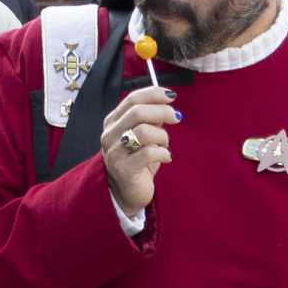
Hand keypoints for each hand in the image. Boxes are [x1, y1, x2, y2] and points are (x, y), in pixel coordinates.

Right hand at [101, 84, 177, 213]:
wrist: (127, 193)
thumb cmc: (138, 161)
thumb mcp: (143, 136)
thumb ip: (150, 119)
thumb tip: (166, 103)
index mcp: (113, 122)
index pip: (132, 99)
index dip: (154, 94)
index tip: (171, 96)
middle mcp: (110, 135)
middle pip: (137, 111)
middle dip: (162, 111)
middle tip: (176, 117)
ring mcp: (115, 153)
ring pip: (144, 131)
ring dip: (162, 136)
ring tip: (165, 145)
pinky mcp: (124, 169)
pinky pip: (149, 153)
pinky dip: (163, 153)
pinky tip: (166, 158)